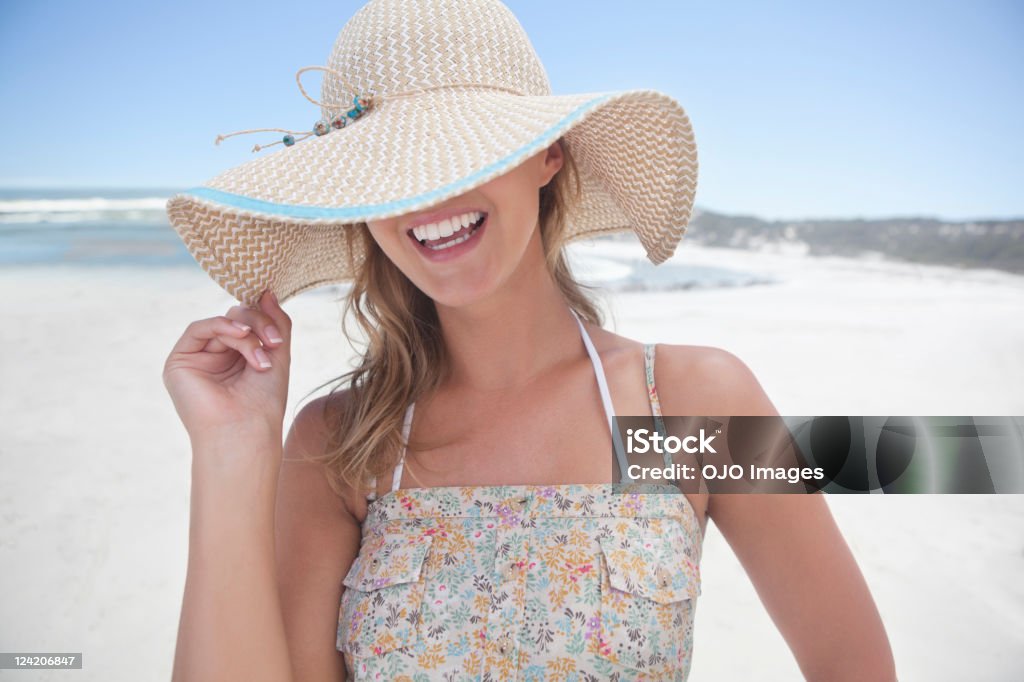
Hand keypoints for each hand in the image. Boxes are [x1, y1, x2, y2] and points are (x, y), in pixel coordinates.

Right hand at [163, 290, 291, 447]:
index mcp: (238, 358)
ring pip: (222, 323)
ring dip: (246, 333)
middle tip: (274, 342)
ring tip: (261, 357)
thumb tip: (267, 291)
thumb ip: (277, 323)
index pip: (250, 323)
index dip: (265, 321)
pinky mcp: (178, 362)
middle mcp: (216, 357)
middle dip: (258, 325)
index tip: (280, 336)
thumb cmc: (264, 403)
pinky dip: (223, 327)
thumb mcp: (278, 355)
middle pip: (236, 318)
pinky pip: (199, 328)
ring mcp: (196, 359)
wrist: (246, 432)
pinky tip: (242, 336)